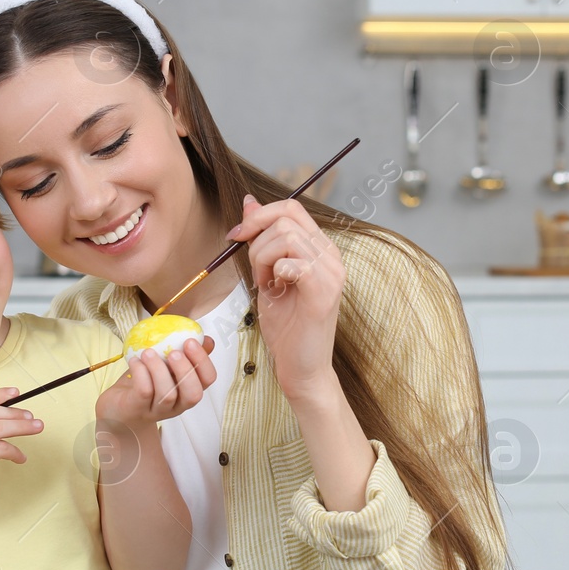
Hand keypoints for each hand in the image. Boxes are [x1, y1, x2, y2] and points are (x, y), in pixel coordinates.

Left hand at [96, 337, 217, 435]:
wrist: (117, 409)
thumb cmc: (145, 384)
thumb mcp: (166, 367)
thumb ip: (186, 354)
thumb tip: (206, 339)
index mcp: (188, 390)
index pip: (208, 379)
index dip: (203, 361)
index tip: (190, 341)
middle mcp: (177, 404)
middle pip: (193, 394)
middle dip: (186, 370)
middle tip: (174, 352)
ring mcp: (157, 410)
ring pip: (167, 394)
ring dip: (159, 369)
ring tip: (148, 352)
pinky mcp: (137, 409)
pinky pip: (144, 392)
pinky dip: (140, 372)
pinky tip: (134, 361)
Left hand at [226, 194, 343, 396]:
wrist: (301, 367)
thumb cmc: (287, 327)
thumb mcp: (268, 274)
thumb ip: (262, 240)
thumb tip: (249, 202)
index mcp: (320, 248)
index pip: (291, 208)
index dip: (259, 215)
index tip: (237, 235)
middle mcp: (331, 255)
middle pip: (285, 219)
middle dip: (256, 242)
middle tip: (257, 273)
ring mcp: (332, 272)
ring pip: (286, 238)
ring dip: (263, 260)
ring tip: (266, 284)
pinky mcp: (324, 292)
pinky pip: (294, 263)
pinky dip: (275, 273)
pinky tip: (275, 291)